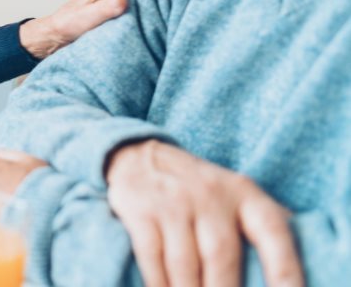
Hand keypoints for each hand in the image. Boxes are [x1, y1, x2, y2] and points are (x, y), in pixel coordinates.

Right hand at [106, 140, 302, 286]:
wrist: (140, 157)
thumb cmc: (200, 188)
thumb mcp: (236, 193)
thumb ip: (262, 223)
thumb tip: (290, 272)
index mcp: (245, 194)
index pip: (272, 234)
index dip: (284, 271)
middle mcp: (210, 195)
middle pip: (221, 257)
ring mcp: (173, 202)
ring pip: (184, 263)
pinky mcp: (141, 211)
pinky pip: (152, 257)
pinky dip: (159, 284)